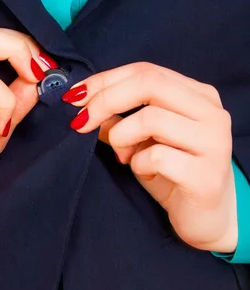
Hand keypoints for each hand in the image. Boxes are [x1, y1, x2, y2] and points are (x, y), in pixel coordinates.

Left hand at [63, 62, 236, 252]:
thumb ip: (118, 119)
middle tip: (82, 123)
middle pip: (149, 84)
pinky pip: (156, 156)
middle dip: (105, 100)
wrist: (208, 218)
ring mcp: (213, 142)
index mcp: (199, 96)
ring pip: (151, 118)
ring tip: (124, 157)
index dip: (105, 80)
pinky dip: (138, 164)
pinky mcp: (206, 174)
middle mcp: (212, 113)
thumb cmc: (174, 174)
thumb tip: (81, 105)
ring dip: (121, 138)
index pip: (146, 71)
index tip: (75, 96)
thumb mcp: (142, 141)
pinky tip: (146, 173)